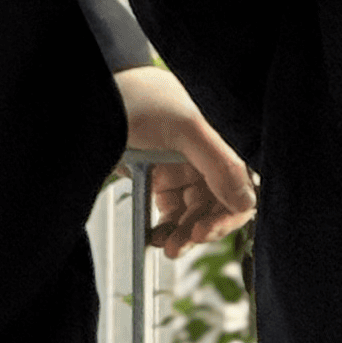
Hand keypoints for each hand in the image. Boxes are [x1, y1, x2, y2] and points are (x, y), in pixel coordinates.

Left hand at [116, 64, 255, 254]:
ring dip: (184, 233)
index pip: (242, 185)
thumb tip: (246, 201)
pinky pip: (174, 211)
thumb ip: (220, 164)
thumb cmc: (138, 99)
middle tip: (182, 243)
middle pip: (219, 204)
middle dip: (202, 228)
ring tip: (167, 246)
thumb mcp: (185, 129)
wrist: (95, 97)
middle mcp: (208, 154)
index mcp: (223, 138)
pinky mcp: (162, 178)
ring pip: (196, 212)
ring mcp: (184, 167)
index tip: (204, 229)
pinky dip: (168, 227)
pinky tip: (157, 236)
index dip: (227, 212)